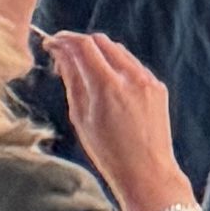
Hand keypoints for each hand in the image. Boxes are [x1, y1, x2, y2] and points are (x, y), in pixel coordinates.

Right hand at [42, 30, 184, 210]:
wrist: (147, 170)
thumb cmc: (108, 151)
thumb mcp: (80, 116)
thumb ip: (72, 80)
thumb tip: (62, 55)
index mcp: (108, 85)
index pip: (83, 46)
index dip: (64, 40)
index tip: (51, 42)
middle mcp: (131, 77)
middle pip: (101, 42)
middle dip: (80, 44)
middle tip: (63, 58)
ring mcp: (148, 80)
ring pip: (119, 51)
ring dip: (98, 53)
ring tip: (83, 71)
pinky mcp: (158, 87)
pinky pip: (133, 66)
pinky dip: (116, 66)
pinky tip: (106, 82)